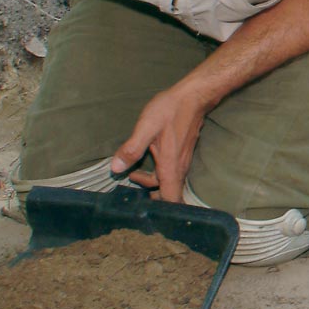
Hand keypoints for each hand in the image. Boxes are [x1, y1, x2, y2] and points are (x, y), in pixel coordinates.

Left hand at [111, 86, 215, 201]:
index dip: (162, 211)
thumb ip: (131, 149)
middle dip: (152, 198)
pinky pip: (170, 174)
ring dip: (152, 184)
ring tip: (133, 174)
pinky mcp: (181, 156)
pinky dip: (158, 176)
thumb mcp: (146, 128)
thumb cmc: (170, 111)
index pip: (172, 200)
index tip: (145, 211)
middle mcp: (179, 169)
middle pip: (169, 195)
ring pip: (169, 184)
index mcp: (170, 167)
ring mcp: (182, 162)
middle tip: (132, 192)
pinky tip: (146, 163)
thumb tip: (115, 169)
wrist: (193, 97)